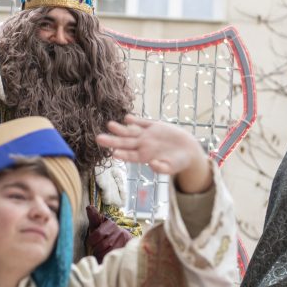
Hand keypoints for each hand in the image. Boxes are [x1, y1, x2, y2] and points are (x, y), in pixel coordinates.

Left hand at [85, 205, 132, 261]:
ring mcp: (124, 242)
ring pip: (106, 253)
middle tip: (98, 249)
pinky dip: (108, 259)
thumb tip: (89, 207)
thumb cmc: (107, 233)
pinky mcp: (127, 250)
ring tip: (103, 252)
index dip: (91, 241)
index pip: (96, 235)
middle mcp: (119, 231)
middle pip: (101, 246)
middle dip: (97, 249)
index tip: (92, 242)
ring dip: (102, 255)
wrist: (125, 241)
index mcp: (111, 224)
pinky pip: (113, 258)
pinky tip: (108, 256)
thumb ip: (94, 217)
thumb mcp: (99, 224)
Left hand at [96, 116, 212, 193]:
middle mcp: (143, 145)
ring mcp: (147, 135)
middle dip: (112, 140)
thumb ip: (162, 168)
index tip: (113, 154)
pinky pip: (143, 122)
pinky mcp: (155, 126)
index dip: (122, 154)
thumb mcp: (171, 168)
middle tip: (99, 139)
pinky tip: (127, 118)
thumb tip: (152, 165)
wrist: (188, 149)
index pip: (130, 156)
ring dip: (120, 128)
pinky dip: (136, 120)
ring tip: (109, 125)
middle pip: (125, 143)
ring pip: (131, 131)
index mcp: (145, 157)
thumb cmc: (178, 163)